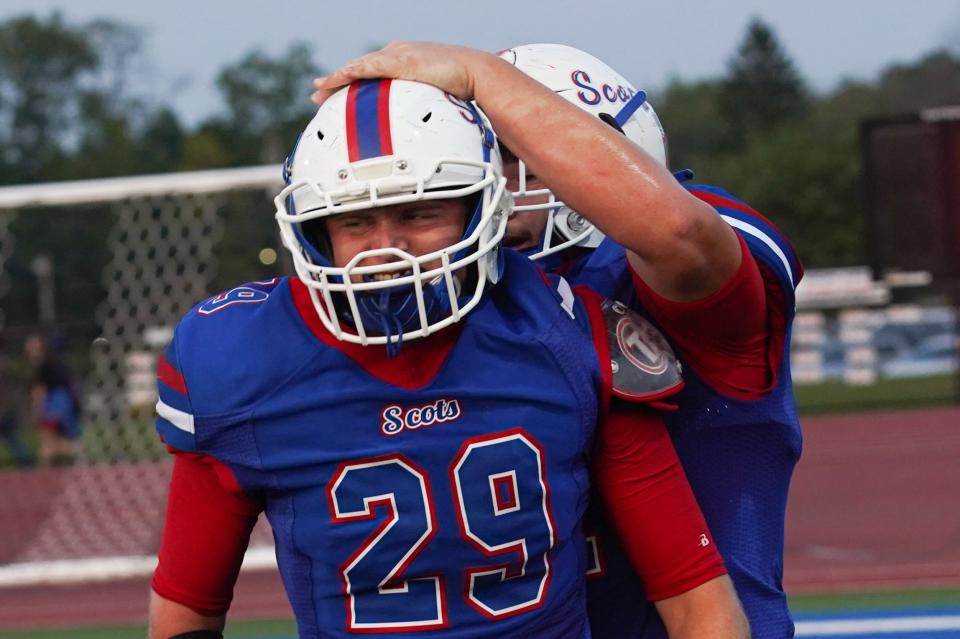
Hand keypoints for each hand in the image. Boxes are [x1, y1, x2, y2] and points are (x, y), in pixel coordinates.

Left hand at [311, 41, 490, 104]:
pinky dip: (347, 75)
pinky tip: (333, 82)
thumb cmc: (464, 89)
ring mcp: (397, 56)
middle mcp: (396, 54)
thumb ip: (424, 112)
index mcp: (404, 61)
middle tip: (318, 94)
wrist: (476, 74)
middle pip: (359, 69)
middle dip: (337, 81)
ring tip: (319, 90)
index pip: (371, 72)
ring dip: (336, 79)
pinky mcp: (399, 60)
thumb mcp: (437, 100)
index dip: (352, 83)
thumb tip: (422, 136)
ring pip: (358, 67)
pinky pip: (366, 69)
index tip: (337, 94)